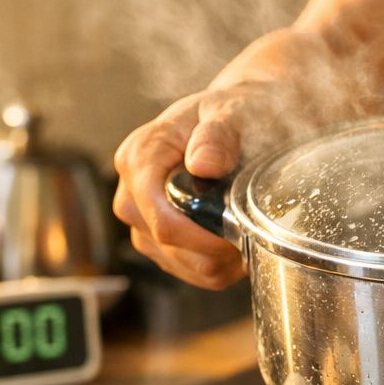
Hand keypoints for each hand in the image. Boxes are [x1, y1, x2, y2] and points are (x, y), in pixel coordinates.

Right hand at [112, 86, 258, 289]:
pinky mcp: (159, 242)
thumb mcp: (232, 112)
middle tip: (251, 227)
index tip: (238, 229)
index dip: (201, 234)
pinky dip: (220, 265)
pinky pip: (191, 272)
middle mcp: (132, 191)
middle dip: (215, 246)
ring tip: (247, 230)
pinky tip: (237, 241)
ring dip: (221, 257)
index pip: (160, 216)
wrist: (238, 120)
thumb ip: (217, 135)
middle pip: (168, 244)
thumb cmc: (234, 113)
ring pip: (183, 264)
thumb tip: (202, 164)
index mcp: (141, 156)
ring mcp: (143, 220)